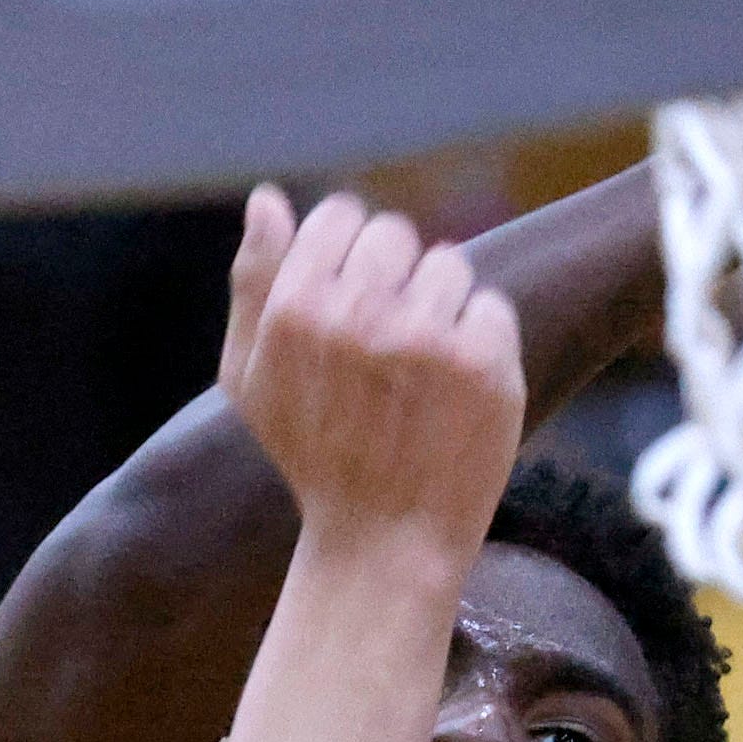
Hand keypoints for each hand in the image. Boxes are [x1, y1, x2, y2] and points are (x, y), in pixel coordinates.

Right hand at [221, 188, 525, 560]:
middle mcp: (358, 314)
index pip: (342, 216)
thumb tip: (266, 199)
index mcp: (296, 309)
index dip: (351, 256)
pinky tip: (456, 396)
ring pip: (449, 265)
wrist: (383, 543)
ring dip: (441, 311)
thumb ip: (254, 283)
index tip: (355, 305)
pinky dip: (482, 346)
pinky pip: (491, 309)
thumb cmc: (313, 457)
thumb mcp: (252, 378)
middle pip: (396, 234)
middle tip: (389, 350)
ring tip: (422, 377)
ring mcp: (425, 338)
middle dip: (396, 280)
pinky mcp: (484, 363)